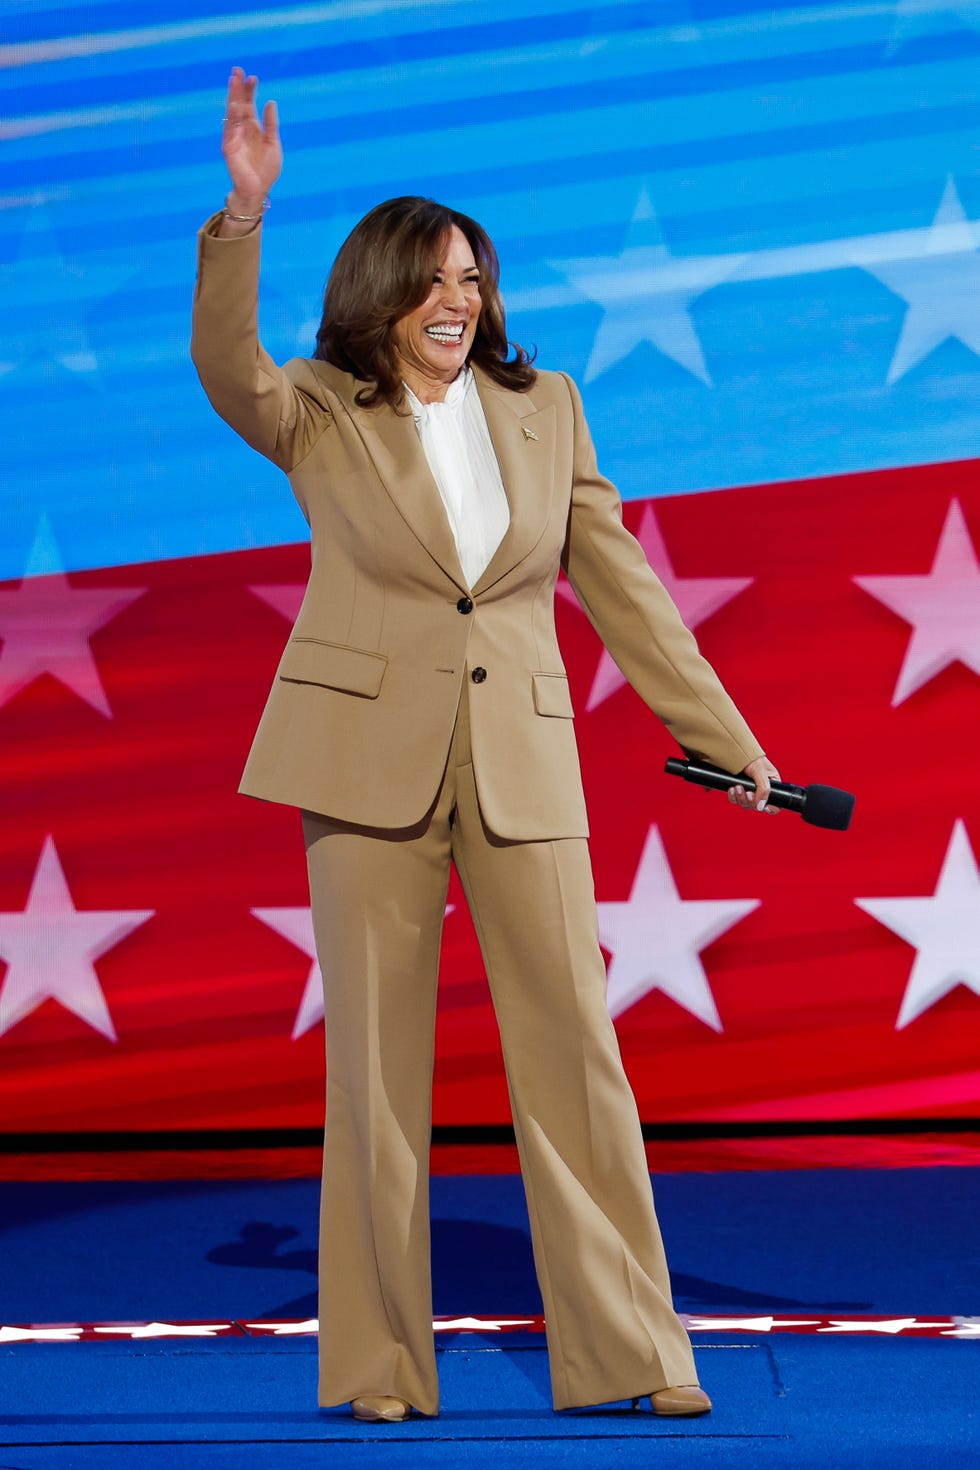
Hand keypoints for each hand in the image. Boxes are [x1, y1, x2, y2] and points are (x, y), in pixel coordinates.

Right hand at [222, 66, 281, 208]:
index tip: (253, 77)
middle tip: (238, 70)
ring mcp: (234, 137)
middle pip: (238, 104)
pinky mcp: (229, 148)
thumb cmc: (266, 170)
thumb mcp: (273, 143)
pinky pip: (229, 130)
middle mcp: (242, 129)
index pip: (249, 104)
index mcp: (253, 127)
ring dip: (232, 97)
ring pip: (231, 113)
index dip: (250, 91)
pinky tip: (233, 105)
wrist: (258, 191)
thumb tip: (271, 102)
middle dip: (237, 88)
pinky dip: (231, 118)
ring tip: (233, 81)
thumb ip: (271, 124)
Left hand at [728, 756, 779, 813]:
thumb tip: (761, 806)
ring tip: (737, 787)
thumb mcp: (761, 772)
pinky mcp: (738, 790)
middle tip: (747, 792)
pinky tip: (732, 789)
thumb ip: (764, 789)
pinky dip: (733, 796)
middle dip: (750, 800)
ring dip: (740, 798)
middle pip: (757, 806)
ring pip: (745, 804)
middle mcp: (761, 790)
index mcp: (772, 785)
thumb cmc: (752, 758)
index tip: (764, 807)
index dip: (771, 808)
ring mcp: (749, 790)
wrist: (735, 751)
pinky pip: (735, 800)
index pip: (776, 803)